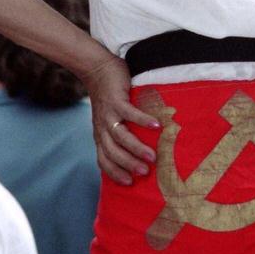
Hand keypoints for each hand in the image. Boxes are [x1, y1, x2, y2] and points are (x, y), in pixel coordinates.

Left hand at [82, 54, 159, 185]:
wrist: (97, 70)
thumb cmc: (107, 97)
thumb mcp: (107, 119)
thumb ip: (117, 133)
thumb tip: (136, 151)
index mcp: (100, 134)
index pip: (103, 159)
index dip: (114, 172)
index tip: (129, 183)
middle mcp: (102, 127)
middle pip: (113, 152)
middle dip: (128, 164)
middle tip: (145, 172)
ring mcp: (108, 114)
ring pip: (120, 136)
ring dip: (136, 148)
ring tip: (153, 157)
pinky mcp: (116, 100)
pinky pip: (129, 113)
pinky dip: (143, 120)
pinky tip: (157, 126)